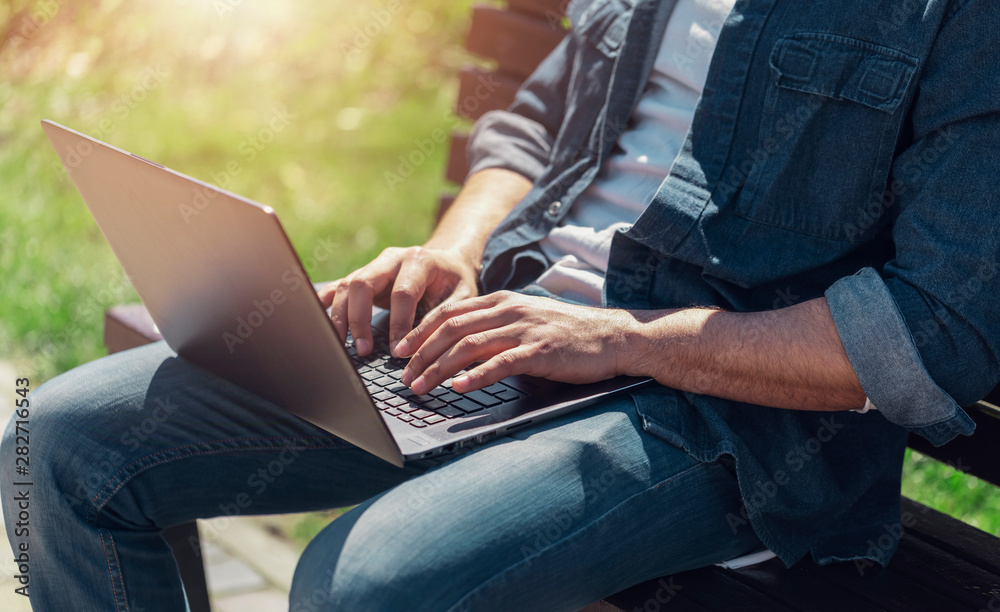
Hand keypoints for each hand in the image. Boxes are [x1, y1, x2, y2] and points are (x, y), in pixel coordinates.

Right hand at [317, 246, 479, 355]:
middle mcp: (392, 258)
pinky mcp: (364, 276)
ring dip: (340, 316)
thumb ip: (443, 316)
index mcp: (419, 261)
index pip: (402, 293)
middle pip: (364, 283)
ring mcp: (374, 266)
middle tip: (364, 349)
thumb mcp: (462, 297)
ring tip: (341, 344)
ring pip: (347, 286)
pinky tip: (319, 323)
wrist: (448, 261)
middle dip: (360, 319)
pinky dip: (327, 304)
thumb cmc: (456, 282)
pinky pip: (339, 287)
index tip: (398, 351)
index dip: (399, 323)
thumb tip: (419, 346)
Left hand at [394, 291, 629, 394]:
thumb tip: (460, 350)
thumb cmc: (568, 334)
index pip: (449, 312)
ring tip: (420, 387)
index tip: (399, 352)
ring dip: (438, 368)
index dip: (419, 332)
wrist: (613, 336)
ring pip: (468, 345)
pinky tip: (459, 388)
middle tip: (403, 377)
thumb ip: (496, 329)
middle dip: (421, 354)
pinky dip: (475, 376)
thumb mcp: (526, 321)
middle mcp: (509, 310)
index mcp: (502, 301)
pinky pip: (500, 363)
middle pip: (451, 328)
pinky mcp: (540, 351)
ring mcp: (524, 329)